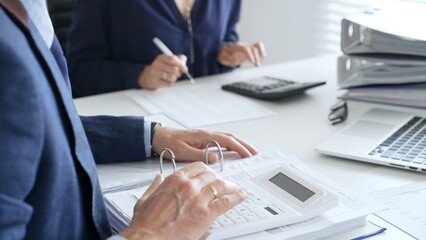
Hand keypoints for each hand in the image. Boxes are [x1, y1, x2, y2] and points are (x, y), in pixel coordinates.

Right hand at [119, 162, 248, 239]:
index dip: (207, 171)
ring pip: (220, 186)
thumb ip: (154, 186)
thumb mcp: (145, 199)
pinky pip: (226, 202)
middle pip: (211, 176)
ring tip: (236, 188)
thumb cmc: (146, 223)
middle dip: (219, 179)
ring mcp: (199, 199)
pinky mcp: (206, 214)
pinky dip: (237, 197)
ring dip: (230, 187)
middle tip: (224, 183)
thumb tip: (158, 179)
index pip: (197, 168)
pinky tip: (242, 195)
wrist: (148, 237)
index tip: (210, 173)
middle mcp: (189, 186)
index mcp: (175, 180)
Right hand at [138, 54, 188, 89]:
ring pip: (172, 77)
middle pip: (174, 69)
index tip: (185, 69)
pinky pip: (169, 84)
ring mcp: (155, 73)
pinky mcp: (155, 81)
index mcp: (161, 57)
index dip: (181, 64)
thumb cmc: (161, 69)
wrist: (147, 77)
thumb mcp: (168, 61)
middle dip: (178, 73)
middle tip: (176, 74)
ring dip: (174, 79)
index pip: (173, 59)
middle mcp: (156, 64)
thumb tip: (184, 64)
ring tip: (170, 77)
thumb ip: (179, 60)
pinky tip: (165, 81)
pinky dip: (169, 83)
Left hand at [152, 127, 257, 162]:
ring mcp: (204, 136)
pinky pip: (220, 140)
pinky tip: (232, 150)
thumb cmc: (168, 143)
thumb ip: (201, 156)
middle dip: (244, 144)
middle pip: (230, 137)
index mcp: (204, 136)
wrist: (157, 136)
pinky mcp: (202, 139)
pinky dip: (230, 144)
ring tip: (247, 151)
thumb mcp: (183, 152)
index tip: (248, 154)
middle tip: (255, 152)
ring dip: (238, 144)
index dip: (239, 148)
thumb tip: (216, 159)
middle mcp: (206, 134)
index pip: (227, 141)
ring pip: (226, 138)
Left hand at [217, 41, 266, 66]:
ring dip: (261, 54)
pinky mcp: (251, 49)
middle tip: (257, 65)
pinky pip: (259, 47)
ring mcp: (248, 46)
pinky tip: (260, 60)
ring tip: (260, 63)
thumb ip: (228, 58)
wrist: (225, 51)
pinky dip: (262, 53)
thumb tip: (235, 60)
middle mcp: (243, 45)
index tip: (252, 62)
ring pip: (258, 45)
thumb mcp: (222, 57)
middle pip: (253, 48)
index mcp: (236, 47)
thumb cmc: (224, 54)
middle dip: (257, 57)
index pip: (245, 48)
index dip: (250, 55)